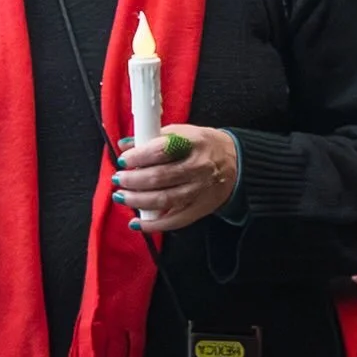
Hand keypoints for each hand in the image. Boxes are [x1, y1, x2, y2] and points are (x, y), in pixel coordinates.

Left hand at [114, 124, 240, 233]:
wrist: (236, 163)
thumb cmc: (203, 146)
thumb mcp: (181, 132)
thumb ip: (153, 138)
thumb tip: (125, 145)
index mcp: (193, 143)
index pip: (160, 150)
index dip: (138, 157)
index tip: (123, 160)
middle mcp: (198, 167)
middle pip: (159, 177)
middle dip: (133, 180)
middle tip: (119, 179)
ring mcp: (200, 190)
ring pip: (164, 200)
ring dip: (138, 200)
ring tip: (122, 196)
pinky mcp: (200, 208)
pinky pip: (175, 221)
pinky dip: (154, 224)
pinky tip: (137, 222)